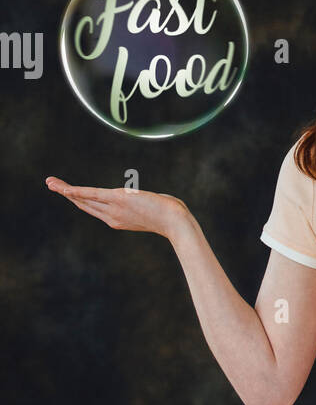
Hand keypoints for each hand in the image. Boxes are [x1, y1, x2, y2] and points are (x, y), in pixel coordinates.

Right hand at [45, 176, 189, 239]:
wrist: (175, 221)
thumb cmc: (170, 215)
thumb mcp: (154, 210)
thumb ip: (145, 205)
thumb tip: (152, 199)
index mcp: (118, 220)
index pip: (95, 208)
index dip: (79, 200)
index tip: (69, 193)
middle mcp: (112, 217)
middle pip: (84, 204)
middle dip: (66, 194)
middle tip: (51, 184)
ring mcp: (113, 209)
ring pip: (84, 199)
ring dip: (65, 190)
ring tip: (50, 183)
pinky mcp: (117, 199)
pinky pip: (91, 194)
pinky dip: (76, 191)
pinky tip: (63, 188)